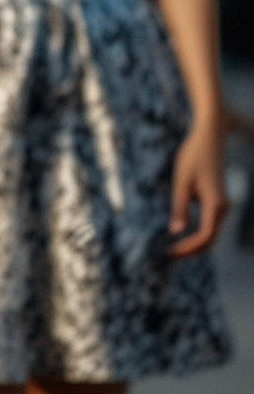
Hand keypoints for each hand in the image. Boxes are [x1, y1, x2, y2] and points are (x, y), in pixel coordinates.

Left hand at [169, 116, 228, 256]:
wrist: (209, 138)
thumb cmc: (193, 156)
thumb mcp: (181, 180)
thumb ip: (179, 206)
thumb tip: (176, 231)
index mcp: (216, 204)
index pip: (206, 236)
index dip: (189, 248)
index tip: (170, 251)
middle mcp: (223, 207)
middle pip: (210, 238)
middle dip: (192, 250)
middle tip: (169, 254)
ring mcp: (222, 205)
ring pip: (211, 233)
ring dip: (195, 243)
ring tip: (174, 249)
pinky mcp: (216, 202)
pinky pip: (209, 224)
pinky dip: (198, 234)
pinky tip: (182, 234)